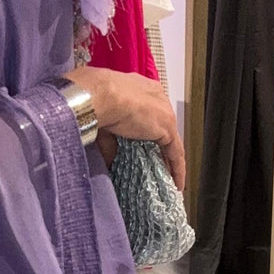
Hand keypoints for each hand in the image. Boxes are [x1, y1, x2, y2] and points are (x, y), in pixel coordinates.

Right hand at [66, 66, 185, 189]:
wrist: (101, 94)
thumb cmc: (96, 100)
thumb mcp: (103, 122)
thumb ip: (110, 142)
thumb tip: (110, 160)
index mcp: (141, 89)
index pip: (150, 113)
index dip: (149, 132)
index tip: (147, 147)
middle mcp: (157, 97)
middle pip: (163, 128)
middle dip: (161, 148)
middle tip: (159, 167)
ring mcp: (165, 113)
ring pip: (171, 142)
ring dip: (170, 161)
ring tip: (169, 180)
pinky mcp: (167, 128)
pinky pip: (176, 153)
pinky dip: (177, 169)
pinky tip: (176, 184)